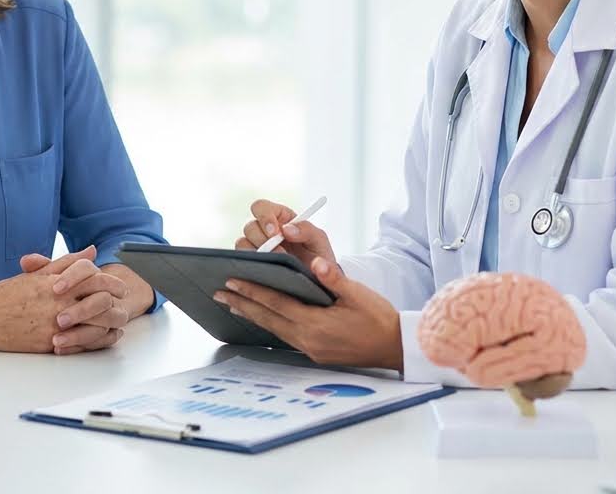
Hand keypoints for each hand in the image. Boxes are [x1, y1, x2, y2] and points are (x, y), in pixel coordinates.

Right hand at [0, 247, 127, 353]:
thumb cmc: (10, 294)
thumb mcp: (39, 273)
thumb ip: (67, 262)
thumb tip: (91, 251)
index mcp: (58, 283)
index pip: (96, 279)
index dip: (113, 282)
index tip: (119, 287)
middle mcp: (58, 302)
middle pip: (101, 302)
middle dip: (117, 304)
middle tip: (123, 304)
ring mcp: (55, 324)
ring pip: (95, 325)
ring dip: (110, 324)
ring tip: (117, 322)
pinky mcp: (49, 343)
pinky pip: (81, 344)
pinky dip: (96, 341)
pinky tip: (103, 337)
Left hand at [212, 257, 402, 370]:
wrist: (396, 347)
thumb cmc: (379, 318)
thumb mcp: (359, 294)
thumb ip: (334, 279)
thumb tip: (315, 264)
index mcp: (316, 324)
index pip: (276, 303)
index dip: (253, 291)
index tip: (232, 281)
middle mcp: (308, 339)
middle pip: (268, 318)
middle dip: (242, 303)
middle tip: (219, 292)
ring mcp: (310, 348)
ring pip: (273, 328)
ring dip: (252, 314)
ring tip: (232, 304)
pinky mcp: (315, 352)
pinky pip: (284, 335)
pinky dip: (269, 323)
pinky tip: (262, 317)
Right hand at [236, 199, 337, 269]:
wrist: (318, 282)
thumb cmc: (319, 257)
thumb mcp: (319, 240)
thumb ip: (306, 229)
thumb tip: (286, 229)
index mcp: (279, 218)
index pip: (261, 207)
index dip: (264, 217)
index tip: (275, 233)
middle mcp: (264, 231)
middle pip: (250, 226)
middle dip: (262, 239)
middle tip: (278, 253)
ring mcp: (256, 248)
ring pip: (242, 243)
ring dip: (257, 253)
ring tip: (275, 265)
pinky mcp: (252, 264)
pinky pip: (241, 261)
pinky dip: (250, 265)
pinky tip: (265, 271)